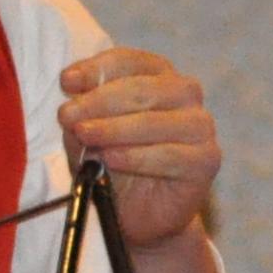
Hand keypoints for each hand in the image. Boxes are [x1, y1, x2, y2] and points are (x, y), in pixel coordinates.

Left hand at [55, 46, 220, 249]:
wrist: (137, 211)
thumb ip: (81, 117)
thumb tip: (70, 108)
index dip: (97, 69)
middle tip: (67, 115)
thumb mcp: (86, 134)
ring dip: (115, 128)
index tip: (66, 82)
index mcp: (156, 75)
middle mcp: (184, 94)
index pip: (130, 61)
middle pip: (143, 88)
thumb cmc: (111, 161)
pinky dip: (136, 157)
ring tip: (85, 135)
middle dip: (99, 101)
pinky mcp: (206, 160)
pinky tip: (111, 159)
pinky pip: (171, 155)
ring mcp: (200, 126)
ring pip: (156, 121)